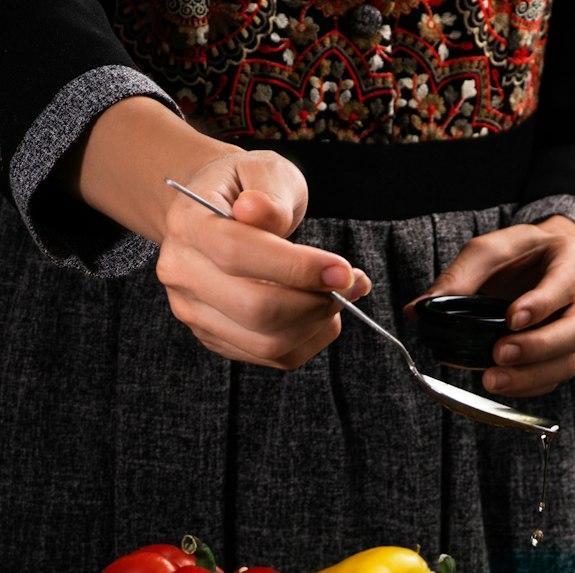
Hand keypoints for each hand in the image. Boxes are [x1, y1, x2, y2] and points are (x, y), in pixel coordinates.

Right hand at [156, 151, 370, 368]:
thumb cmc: (246, 189)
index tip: (344, 271)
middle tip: (349, 283)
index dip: (296, 268)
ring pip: (267, 342)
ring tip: (338, 295)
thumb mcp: (262, 170)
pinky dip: (310, 339)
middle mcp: (181, 273)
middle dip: (314, 302)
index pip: (237, 253)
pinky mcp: (217, 339)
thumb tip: (260, 212)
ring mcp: (194, 312)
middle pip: (254, 309)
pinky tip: (321, 313)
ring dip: (316, 324)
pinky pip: (274, 356)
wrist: (216, 213)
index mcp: (187, 223)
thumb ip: (269, 192)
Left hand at [405, 217, 574, 396]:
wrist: (547, 263)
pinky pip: (555, 378)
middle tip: (500, 354)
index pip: (566, 282)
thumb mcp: (490, 251)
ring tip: (493, 379)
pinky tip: (502, 384)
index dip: (542, 303)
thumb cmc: (522, 255)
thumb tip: (418, 309)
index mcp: (572, 260)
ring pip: (570, 361)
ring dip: (531, 376)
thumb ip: (459, 277)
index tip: (511, 318)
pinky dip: (528, 386)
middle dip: (540, 347)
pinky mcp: (569, 355)